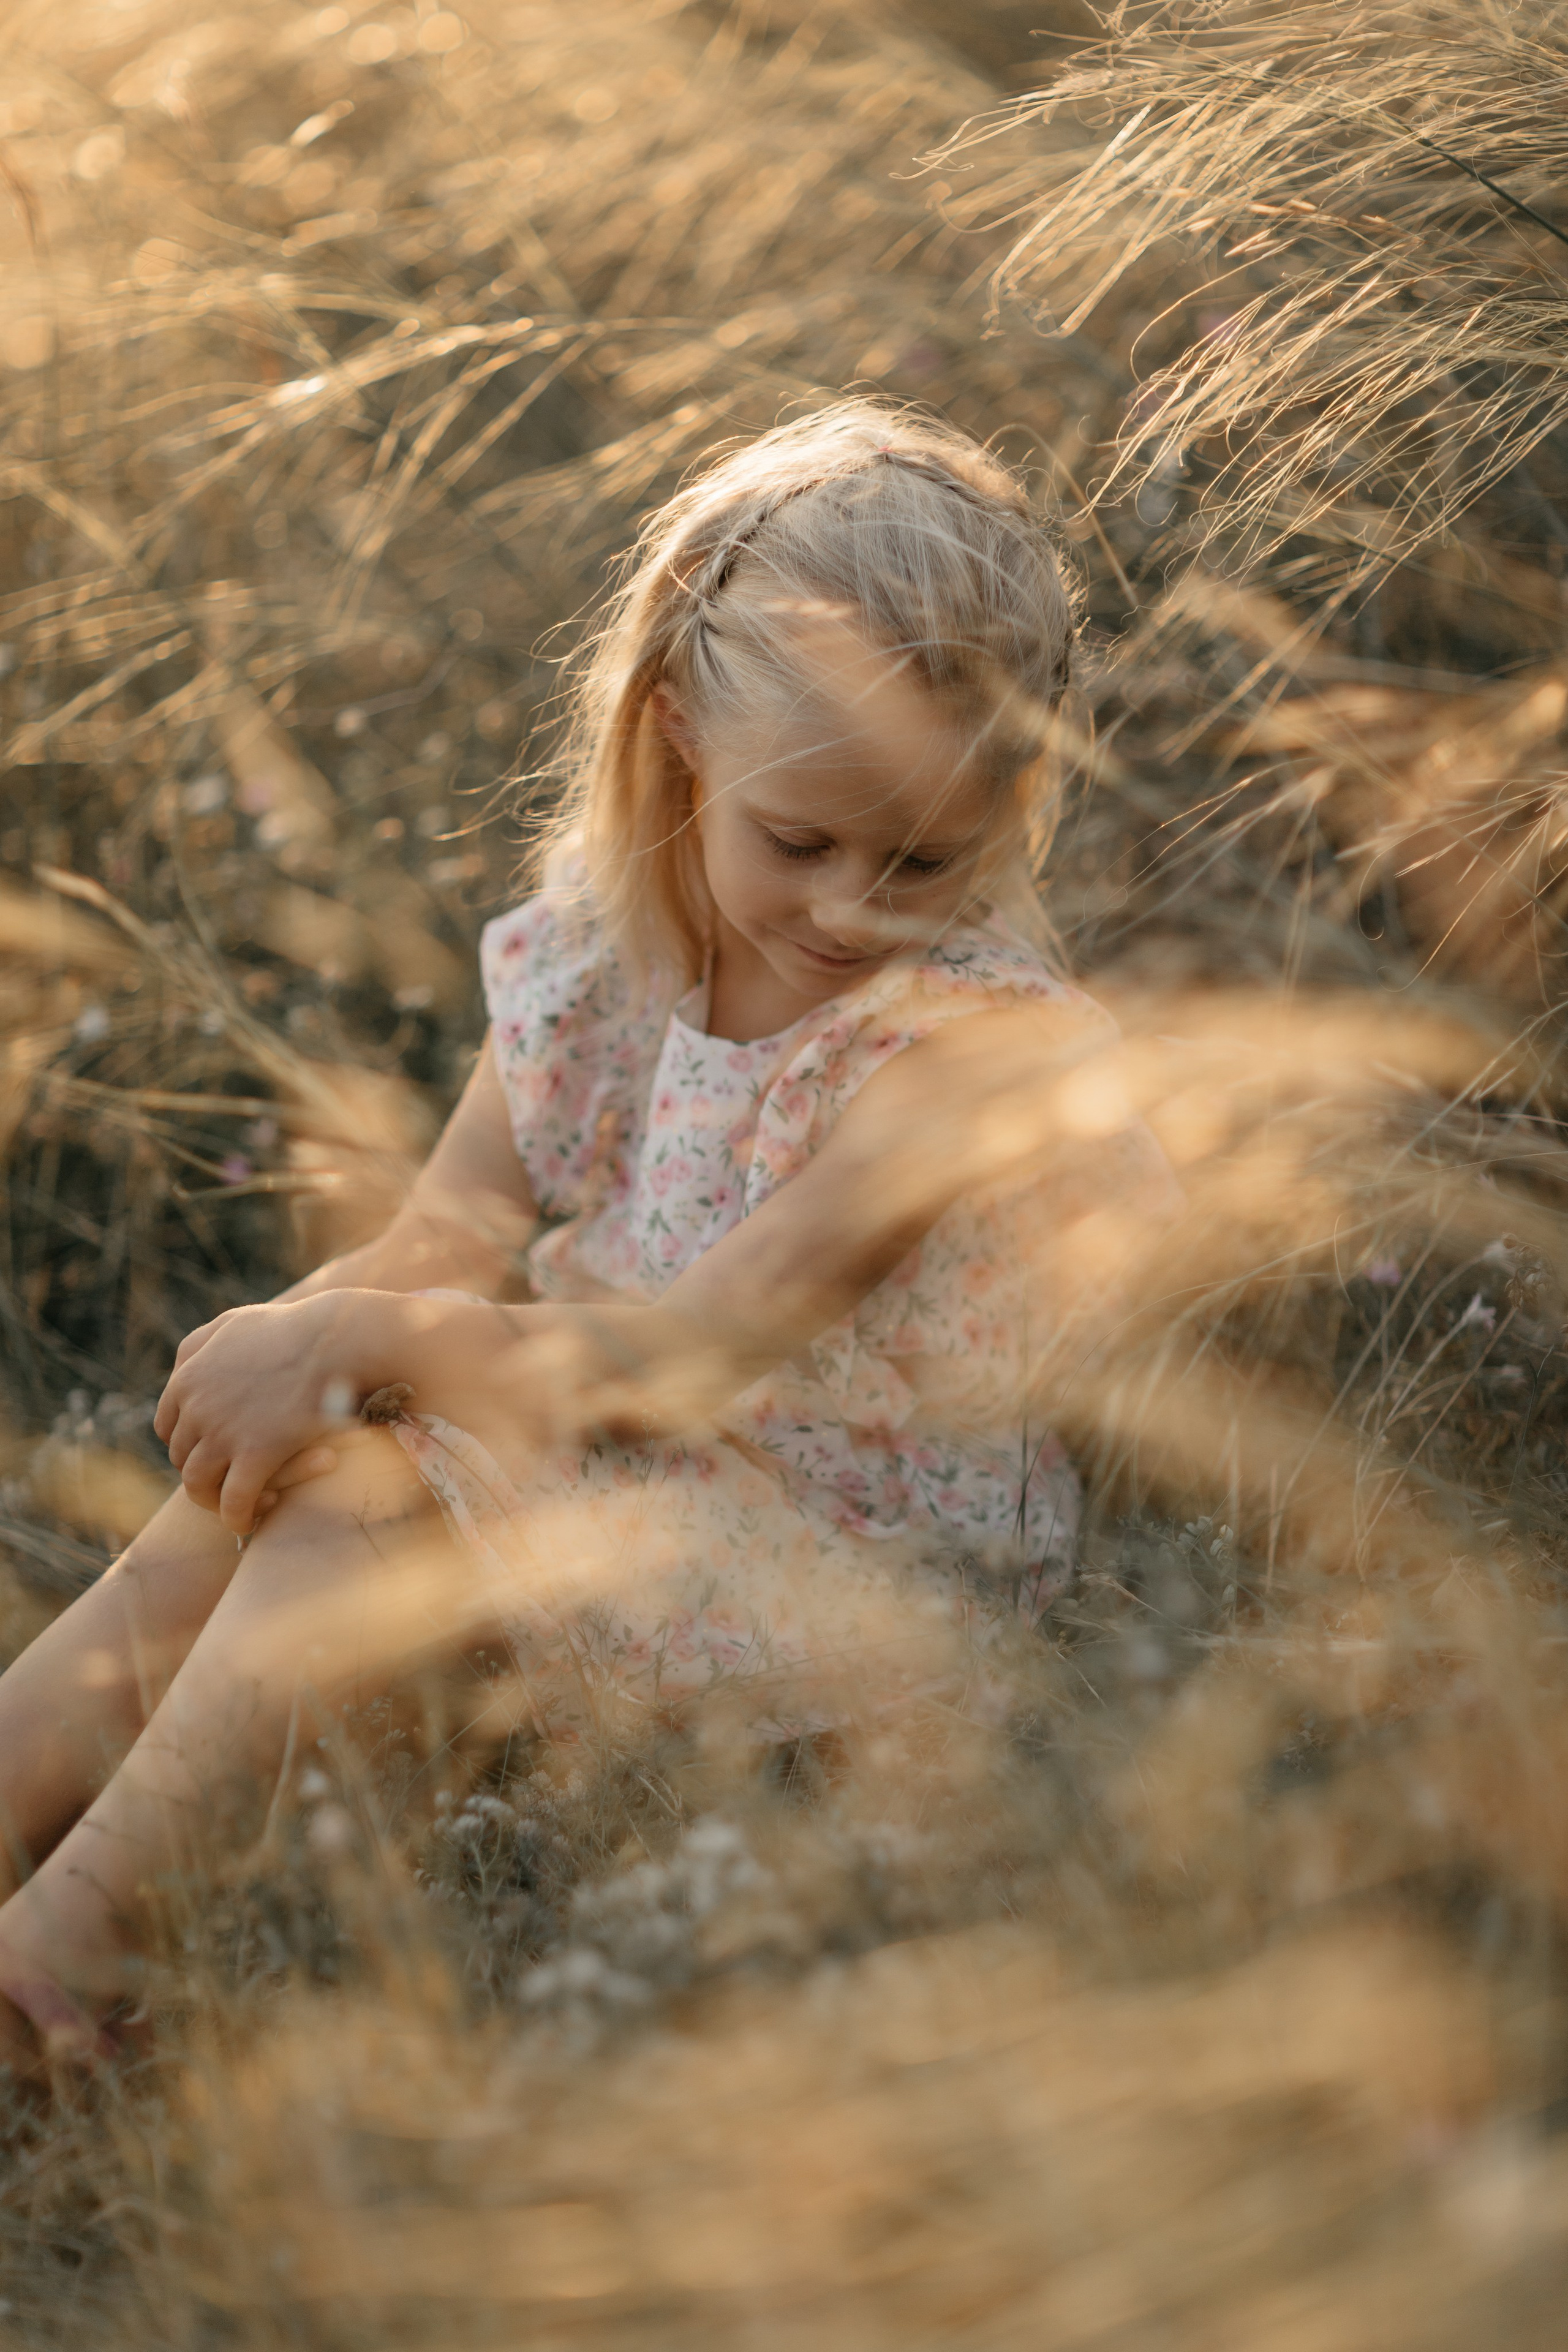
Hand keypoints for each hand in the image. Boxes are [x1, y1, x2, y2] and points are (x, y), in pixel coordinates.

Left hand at [153, 1292, 402, 1534]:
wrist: (335, 1340)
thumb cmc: (292, 1330)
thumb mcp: (231, 1324)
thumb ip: (198, 1346)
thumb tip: (180, 1371)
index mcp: (187, 1378)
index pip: (167, 1429)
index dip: (187, 1447)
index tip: (210, 1456)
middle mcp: (197, 1407)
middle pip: (181, 1459)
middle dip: (204, 1473)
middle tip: (230, 1482)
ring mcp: (223, 1433)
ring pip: (198, 1485)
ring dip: (214, 1502)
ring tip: (240, 1507)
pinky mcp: (256, 1454)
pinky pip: (234, 1501)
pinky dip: (238, 1517)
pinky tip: (251, 1522)